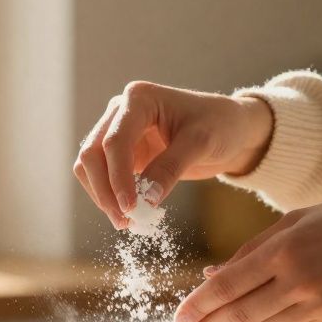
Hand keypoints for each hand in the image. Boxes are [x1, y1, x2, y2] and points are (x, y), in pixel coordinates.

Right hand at [73, 81, 272, 228]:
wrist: (231, 128)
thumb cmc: (220, 125)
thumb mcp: (200, 144)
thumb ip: (171, 168)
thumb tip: (145, 201)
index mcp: (138, 99)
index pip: (115, 141)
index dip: (118, 177)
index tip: (131, 208)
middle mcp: (120, 112)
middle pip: (93, 154)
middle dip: (105, 190)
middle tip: (125, 221)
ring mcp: (118, 132)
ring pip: (91, 167)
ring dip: (103, 196)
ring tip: (127, 222)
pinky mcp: (123, 153)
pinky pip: (104, 177)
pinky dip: (111, 196)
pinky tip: (131, 214)